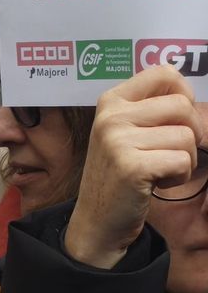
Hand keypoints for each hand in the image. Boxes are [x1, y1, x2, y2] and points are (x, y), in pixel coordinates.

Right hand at [64, 66, 205, 268]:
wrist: (97, 219)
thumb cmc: (120, 174)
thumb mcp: (127, 133)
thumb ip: (152, 110)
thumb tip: (195, 100)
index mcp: (111, 101)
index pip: (163, 73)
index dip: (184, 93)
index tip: (178, 118)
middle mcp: (110, 116)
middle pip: (182, 106)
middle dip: (191, 133)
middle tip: (173, 152)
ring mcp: (117, 140)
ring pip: (187, 136)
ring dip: (185, 159)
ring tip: (159, 170)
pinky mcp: (131, 166)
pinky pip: (182, 161)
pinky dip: (178, 176)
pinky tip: (157, 183)